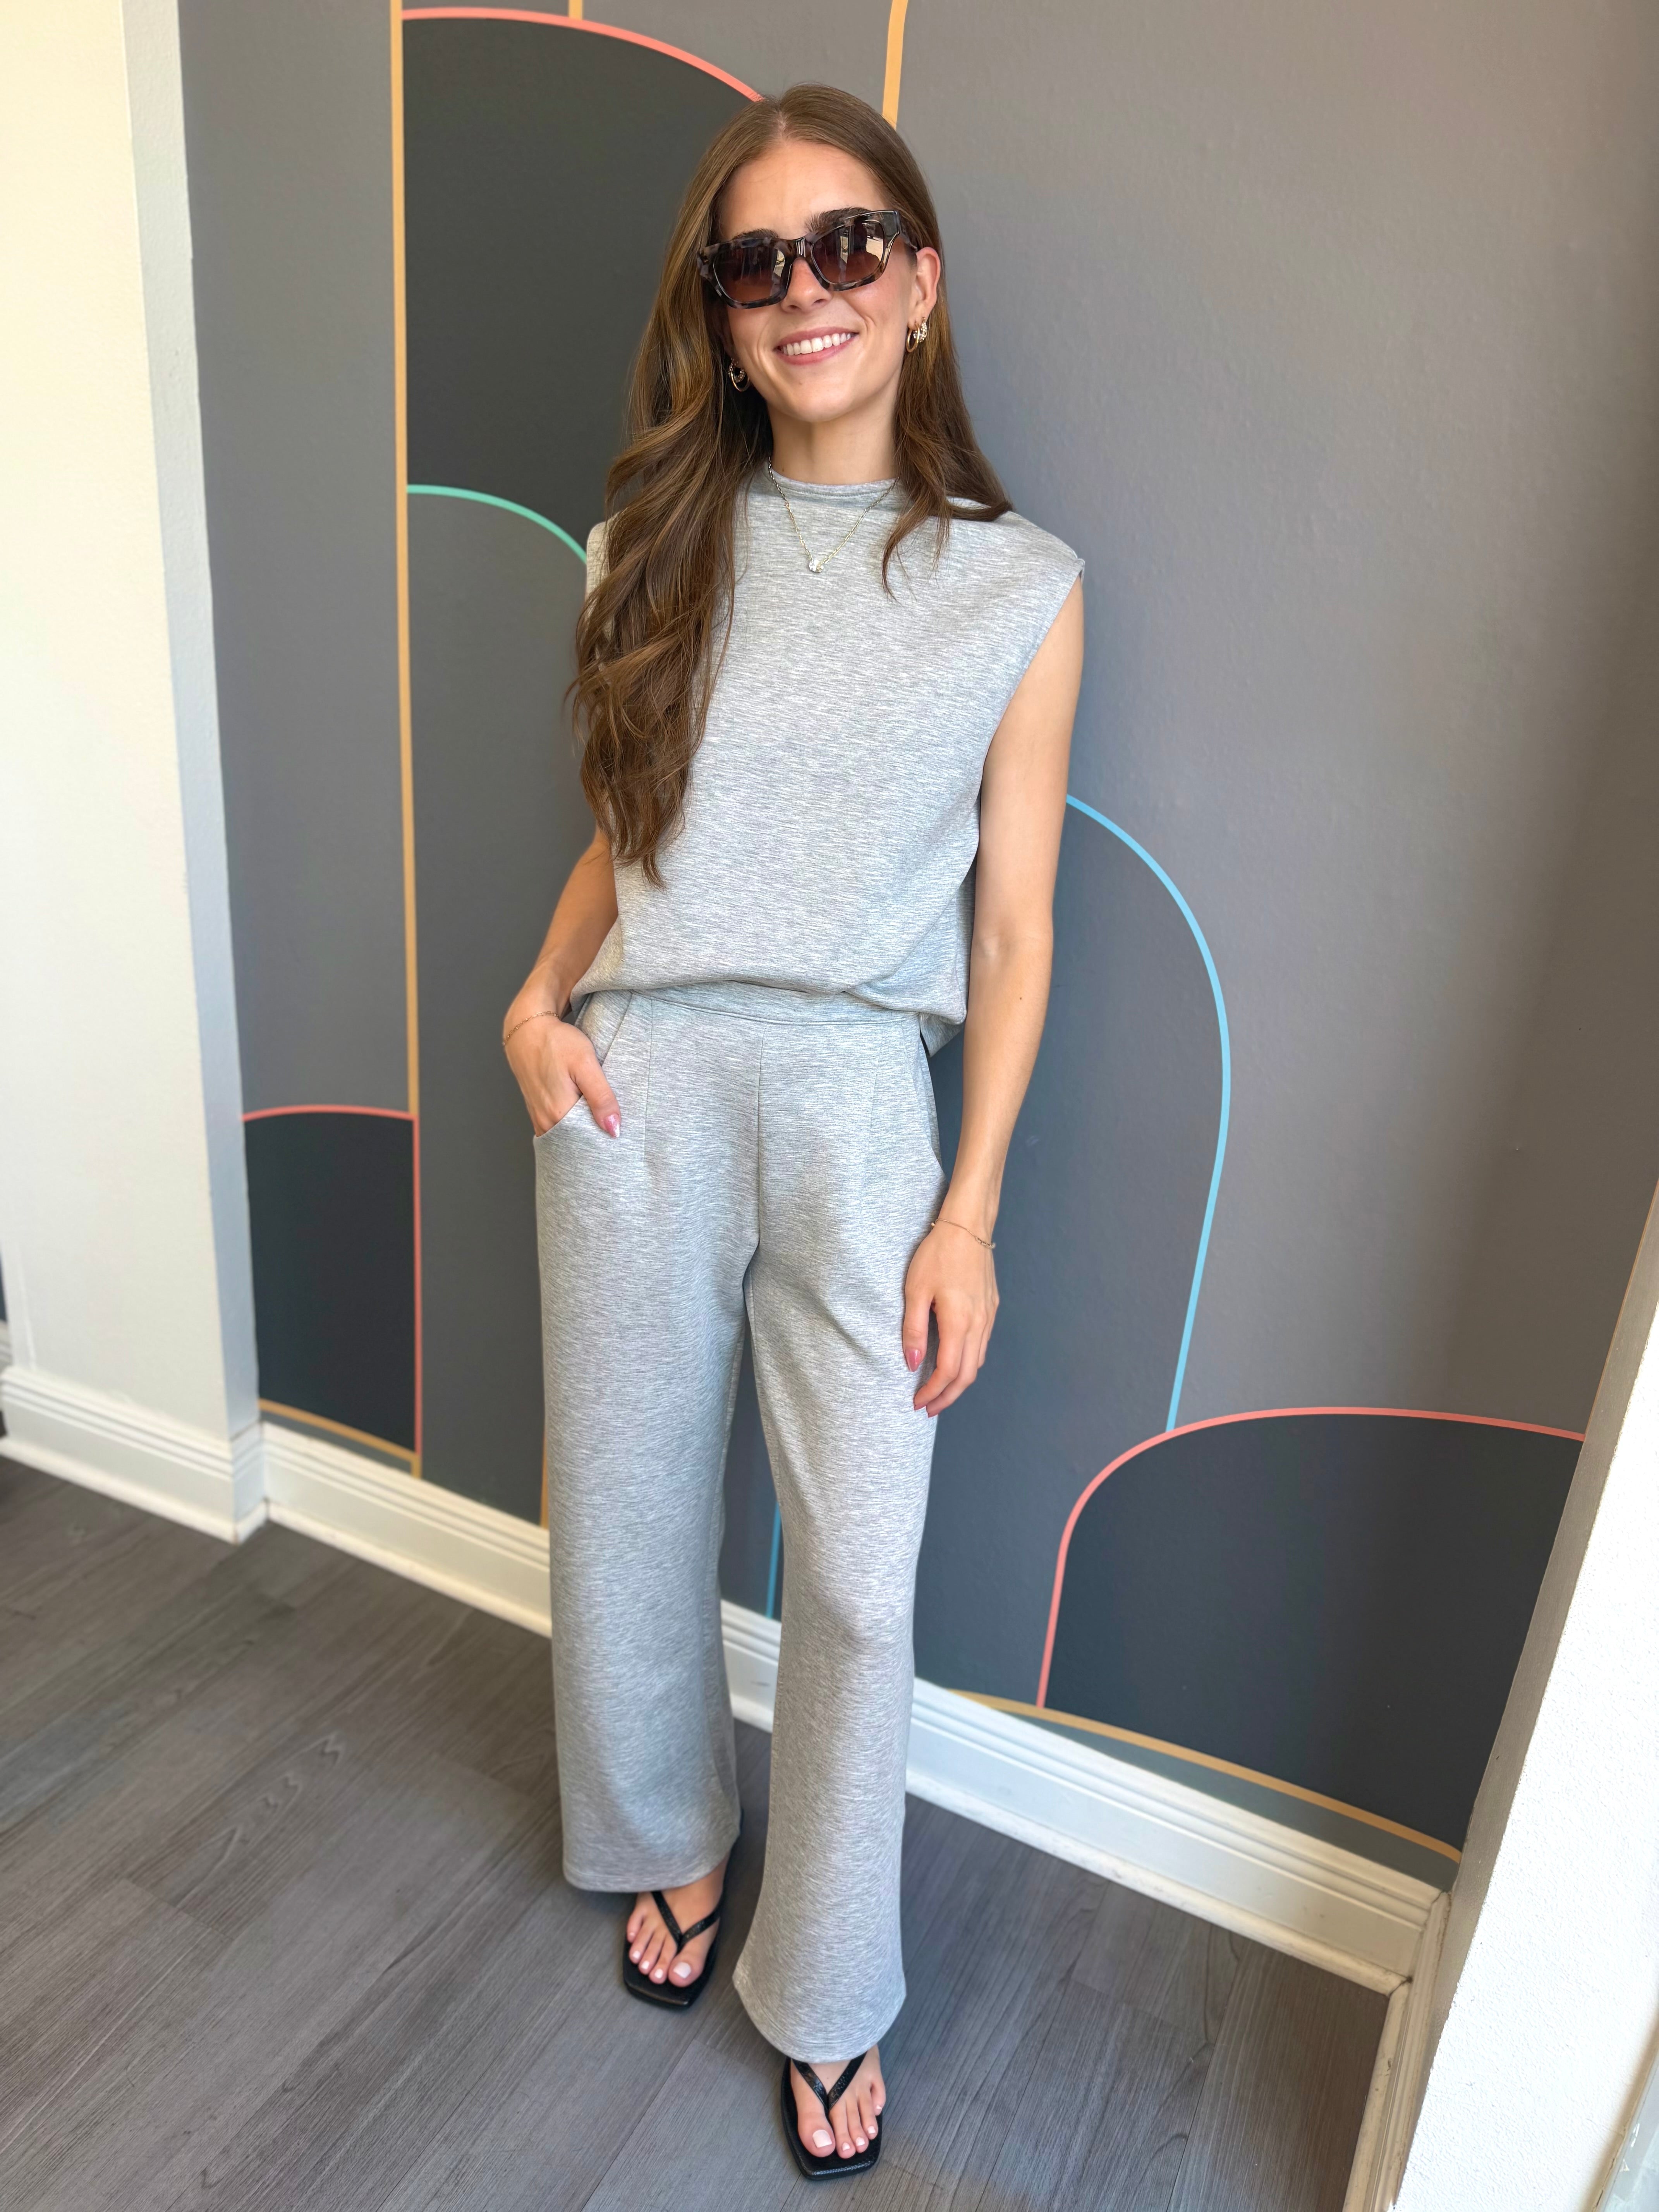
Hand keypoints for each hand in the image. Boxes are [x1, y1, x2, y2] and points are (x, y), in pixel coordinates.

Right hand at [503, 1003, 620, 1137]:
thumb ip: (601, 1098)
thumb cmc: (557, 1043)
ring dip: (583, 1132)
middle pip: (577, 1142)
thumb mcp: (585, 1065)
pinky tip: (582, 1116)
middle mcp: (546, 1121)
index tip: (622, 1136)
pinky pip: (556, 1129)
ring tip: (600, 1122)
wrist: (527, 1030)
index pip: (589, 1142)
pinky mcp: (536, 1111)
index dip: (606, 1140)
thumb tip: (614, 1129)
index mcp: (559, 1113)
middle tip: (615, 1130)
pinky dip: (570, 1127)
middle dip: (595, 1139)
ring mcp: (539, 1117)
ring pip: (566, 1136)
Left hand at [901, 1215, 998, 1415]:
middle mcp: (979, 1324)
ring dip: (959, 1383)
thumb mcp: (915, 1290)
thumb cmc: (937, 1254)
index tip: (917, 1403)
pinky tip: (954, 1363)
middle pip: (967, 1375)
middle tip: (928, 1409)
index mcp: (959, 1321)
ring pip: (977, 1362)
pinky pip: (982, 1346)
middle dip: (947, 1397)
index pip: (948, 1371)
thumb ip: (913, 1329)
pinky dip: (968, 1363)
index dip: (933, 1392)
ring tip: (939, 1392)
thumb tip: (913, 1363)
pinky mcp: (991, 1308)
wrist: (967, 1226)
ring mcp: (988, 1316)